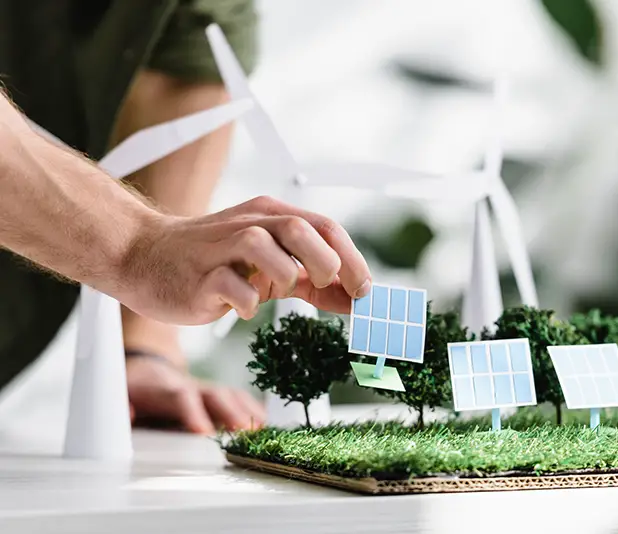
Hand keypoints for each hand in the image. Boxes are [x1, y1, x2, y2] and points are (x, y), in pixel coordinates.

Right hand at [116, 195, 371, 325]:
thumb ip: (312, 279)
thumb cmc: (216, 261)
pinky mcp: (199, 276)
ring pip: (264, 246)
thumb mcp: (270, 265)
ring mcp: (222, 248)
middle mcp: (249, 225)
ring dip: (286, 274)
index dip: (352, 258)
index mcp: (270, 217)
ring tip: (280, 290)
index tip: (365, 291)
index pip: (324, 227)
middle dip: (326, 261)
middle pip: (300, 228)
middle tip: (329, 285)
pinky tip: (246, 308)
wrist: (144, 257)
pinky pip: (230, 285)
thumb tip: (356, 299)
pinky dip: (248, 302)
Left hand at [126, 354, 264, 433]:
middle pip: (215, 395)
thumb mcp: (119, 395)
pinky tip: (265, 423)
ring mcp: (207, 389)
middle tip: (245, 430)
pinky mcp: (217, 395)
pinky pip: (239, 398)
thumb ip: (123, 406)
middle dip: (231, 412)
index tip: (203, 432)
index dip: (193, 412)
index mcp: (166, 390)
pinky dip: (253, 409)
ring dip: (247, 411)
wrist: (147, 368)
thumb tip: (129, 414)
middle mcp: (191, 386)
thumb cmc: (134, 389)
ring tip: (262, 429)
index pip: (181, 398)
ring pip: (231, 395)